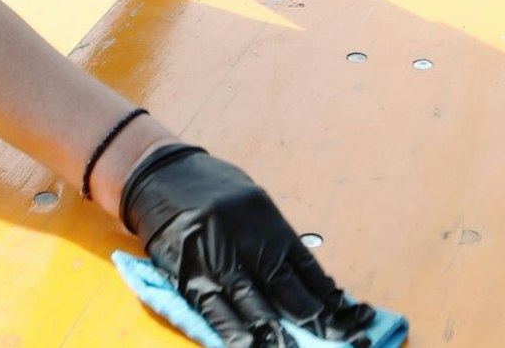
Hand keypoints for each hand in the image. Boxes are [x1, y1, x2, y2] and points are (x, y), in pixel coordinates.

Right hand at [120, 144, 375, 347]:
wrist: (157, 174)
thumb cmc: (210, 189)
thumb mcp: (250, 203)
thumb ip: (273, 240)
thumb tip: (304, 280)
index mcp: (263, 216)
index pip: (303, 263)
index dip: (325, 294)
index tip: (347, 316)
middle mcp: (242, 235)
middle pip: (282, 284)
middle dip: (310, 316)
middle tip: (338, 339)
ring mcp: (213, 255)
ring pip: (251, 300)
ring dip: (275, 330)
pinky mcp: (187, 273)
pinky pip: (214, 307)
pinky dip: (233, 329)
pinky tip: (249, 344)